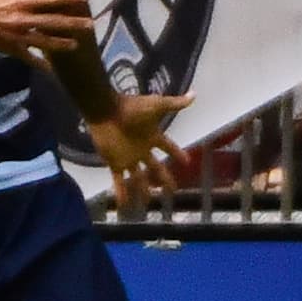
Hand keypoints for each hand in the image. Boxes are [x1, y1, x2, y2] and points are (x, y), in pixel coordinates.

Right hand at [0, 0, 93, 61]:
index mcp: (20, 1)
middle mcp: (21, 20)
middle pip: (53, 22)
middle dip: (73, 23)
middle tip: (90, 25)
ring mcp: (15, 36)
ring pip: (43, 41)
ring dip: (61, 43)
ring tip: (76, 45)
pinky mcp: (7, 47)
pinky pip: (26, 57)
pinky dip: (38, 63)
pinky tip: (49, 69)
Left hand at [87, 92, 192, 212]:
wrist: (107, 111)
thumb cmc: (132, 108)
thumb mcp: (157, 105)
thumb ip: (175, 104)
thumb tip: (194, 95)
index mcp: (153, 137)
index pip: (169, 148)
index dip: (178, 154)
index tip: (187, 162)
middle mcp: (142, 150)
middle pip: (156, 168)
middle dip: (164, 179)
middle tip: (172, 192)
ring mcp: (129, 158)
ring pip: (139, 178)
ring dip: (143, 190)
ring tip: (149, 202)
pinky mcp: (115, 163)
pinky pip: (119, 181)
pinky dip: (121, 192)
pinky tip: (124, 205)